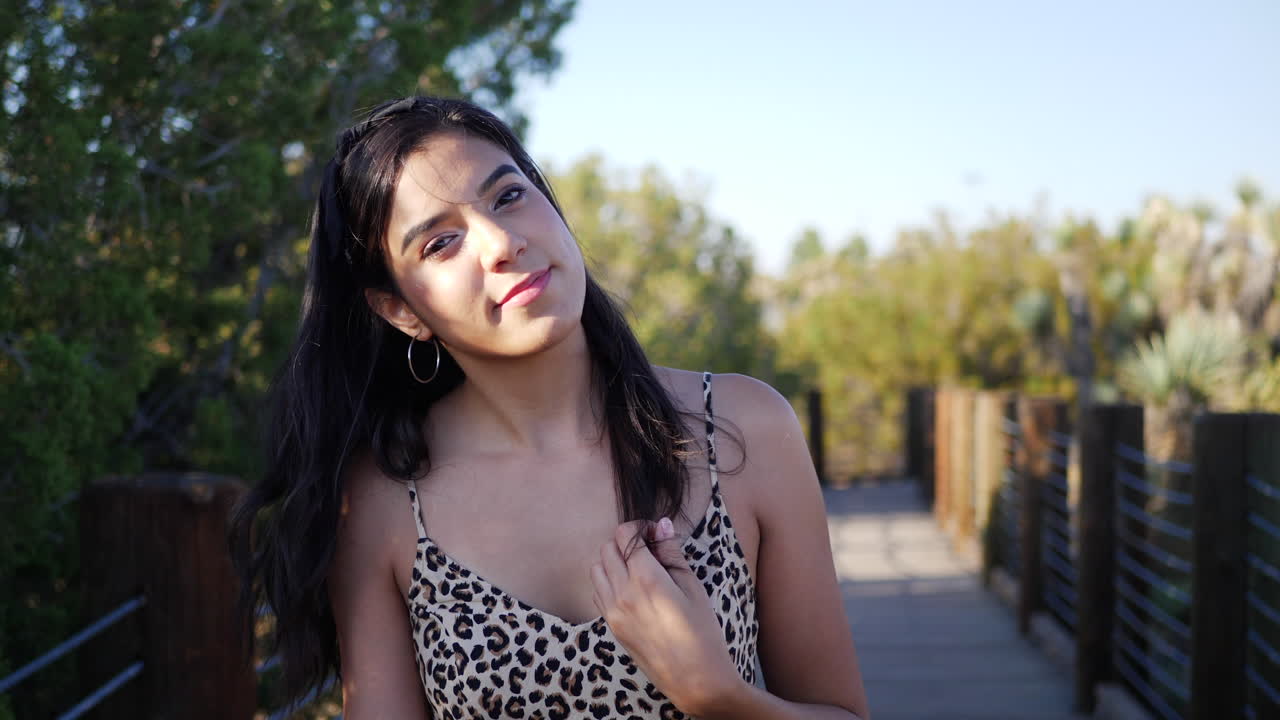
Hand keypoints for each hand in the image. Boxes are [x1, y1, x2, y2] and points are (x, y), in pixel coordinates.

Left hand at [589, 517, 743, 715]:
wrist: (695, 678)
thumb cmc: (703, 632)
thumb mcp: (693, 588)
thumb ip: (672, 553)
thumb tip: (661, 524)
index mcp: (646, 579)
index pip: (626, 535)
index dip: (640, 527)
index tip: (654, 532)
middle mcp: (622, 593)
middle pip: (607, 548)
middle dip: (625, 541)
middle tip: (648, 549)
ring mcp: (612, 612)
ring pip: (596, 569)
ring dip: (612, 561)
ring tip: (637, 569)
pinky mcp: (611, 626)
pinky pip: (597, 592)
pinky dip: (607, 582)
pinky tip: (630, 588)